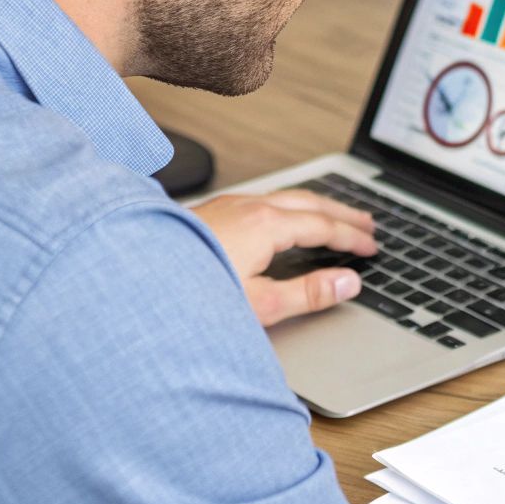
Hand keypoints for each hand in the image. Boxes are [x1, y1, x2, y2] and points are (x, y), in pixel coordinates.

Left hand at [190, 189, 377, 326]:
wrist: (132, 285)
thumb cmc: (190, 299)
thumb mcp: (259, 305)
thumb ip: (308, 293)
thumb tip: (347, 283)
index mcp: (265, 224)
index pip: (322, 225)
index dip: (351, 237)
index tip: (372, 247)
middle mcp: (247, 207)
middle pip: (309, 202)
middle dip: (341, 213)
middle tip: (368, 224)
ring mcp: (226, 206)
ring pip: (284, 198)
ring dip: (316, 207)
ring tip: (333, 218)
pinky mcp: (210, 214)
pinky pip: (263, 201)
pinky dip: (289, 208)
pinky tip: (283, 221)